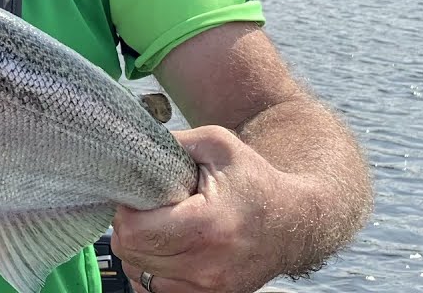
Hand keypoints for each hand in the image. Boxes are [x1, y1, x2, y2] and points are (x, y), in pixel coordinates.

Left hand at [110, 126, 291, 292]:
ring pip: (139, 275)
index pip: (133, 231)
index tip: (140, 197)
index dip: (127, 211)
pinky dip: (153, 270)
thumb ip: (172, 144)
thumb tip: (133, 148)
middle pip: (131, 254)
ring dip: (140, 252)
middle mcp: (207, 266)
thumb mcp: (217, 146)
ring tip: (161, 229)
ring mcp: (209, 288)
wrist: (295, 222)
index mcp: (207, 226)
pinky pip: (154, 291)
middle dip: (130, 229)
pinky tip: (168, 250)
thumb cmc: (253, 180)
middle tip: (150, 211)